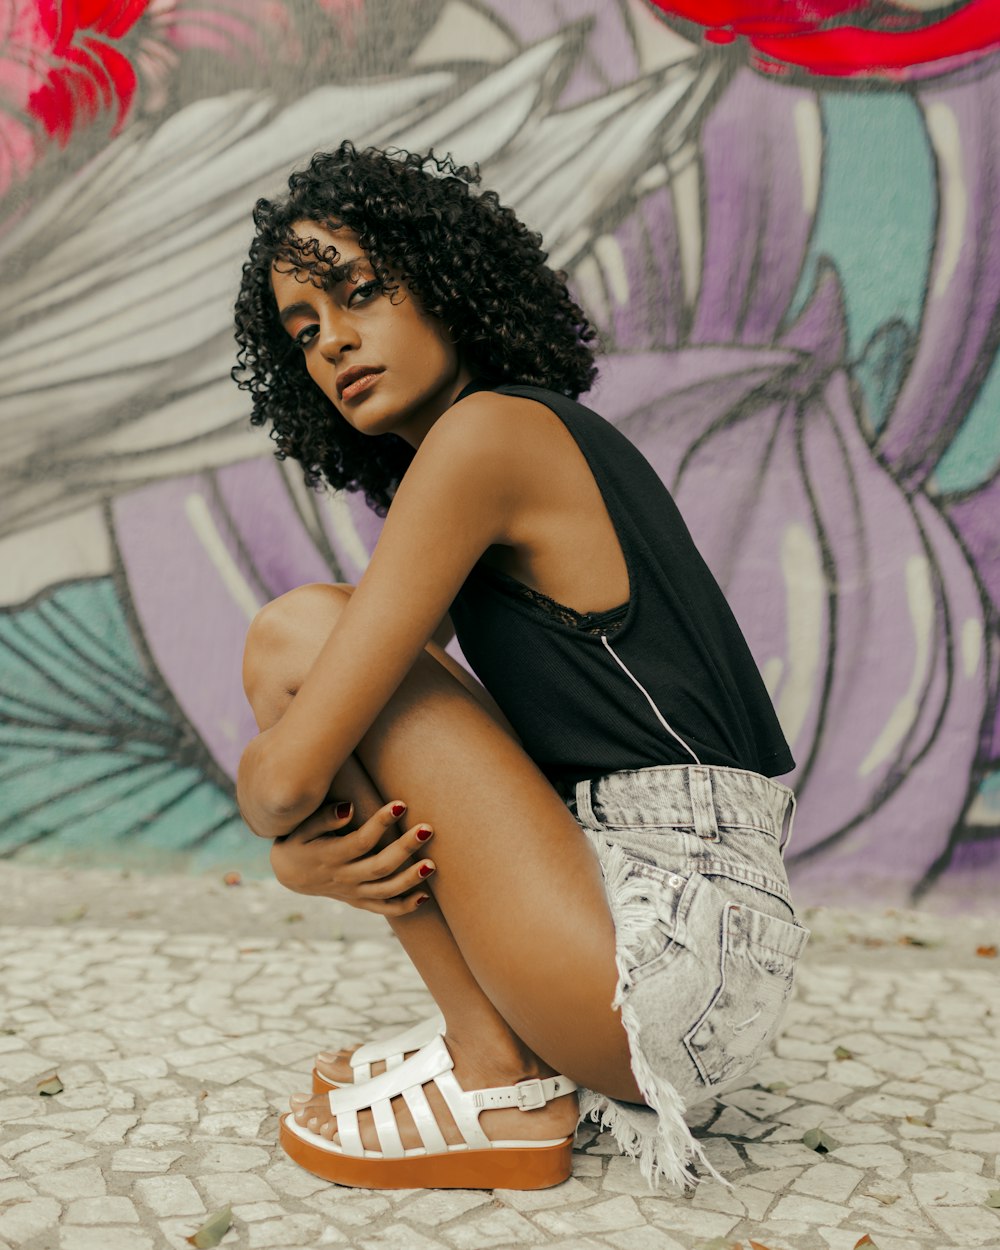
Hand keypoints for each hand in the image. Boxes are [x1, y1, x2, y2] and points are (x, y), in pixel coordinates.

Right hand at [269, 799, 434, 915]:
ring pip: (386, 891)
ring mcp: (352, 892)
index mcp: (330, 856)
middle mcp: (344, 877)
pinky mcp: (358, 900)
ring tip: (432, 864)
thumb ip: (324, 818)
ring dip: (410, 879)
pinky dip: (405, 906)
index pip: (361, 841)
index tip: (401, 804)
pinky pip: (383, 908)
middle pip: (380, 867)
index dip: (381, 823)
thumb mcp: (301, 828)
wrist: (288, 873)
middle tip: (427, 829)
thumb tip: (349, 808)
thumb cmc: (298, 841)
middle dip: (405, 849)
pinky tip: (425, 896)